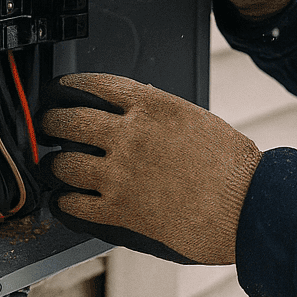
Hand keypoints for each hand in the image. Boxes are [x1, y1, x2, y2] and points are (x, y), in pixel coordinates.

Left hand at [40, 73, 261, 264]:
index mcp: (152, 107)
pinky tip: (67, 200)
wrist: (247, 206)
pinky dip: (64, 202)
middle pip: (67, 121)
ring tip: (59, 167)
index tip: (60, 92)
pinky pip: (72, 204)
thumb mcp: (196, 119)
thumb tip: (131, 109)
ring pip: (64, 164)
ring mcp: (121, 175)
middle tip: (50, 128)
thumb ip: (158, 113)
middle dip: (52, 123)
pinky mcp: (119, 211)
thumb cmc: (232, 166)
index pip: (93, 86)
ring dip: (57, 165)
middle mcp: (130, 136)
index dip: (68, 87)